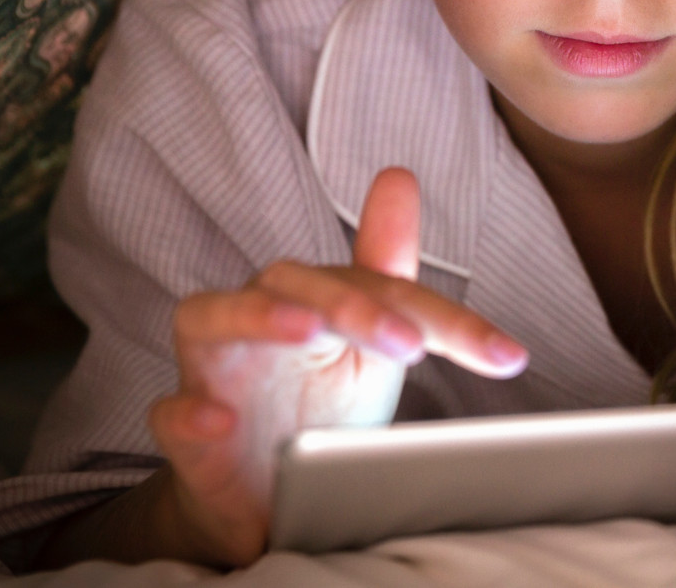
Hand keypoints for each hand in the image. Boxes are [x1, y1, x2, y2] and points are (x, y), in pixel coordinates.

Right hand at [148, 167, 528, 565]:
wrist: (266, 499)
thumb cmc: (322, 406)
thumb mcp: (373, 347)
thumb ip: (388, 273)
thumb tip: (398, 174)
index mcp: (314, 297)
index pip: (379, 288)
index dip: (443, 318)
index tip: (505, 356)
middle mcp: (258, 318)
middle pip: (296, 283)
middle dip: (355, 305)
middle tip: (410, 343)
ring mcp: (215, 369)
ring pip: (211, 316)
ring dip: (260, 315)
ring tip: (305, 327)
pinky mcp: (188, 430)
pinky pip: (170, 409)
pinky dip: (189, 413)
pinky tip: (218, 421)